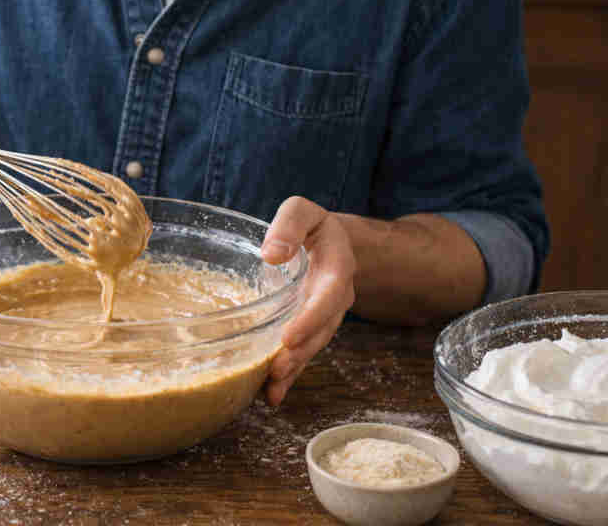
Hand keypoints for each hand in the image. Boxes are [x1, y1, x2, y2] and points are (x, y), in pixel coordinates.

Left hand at [260, 196, 355, 405]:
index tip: (289, 338)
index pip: (327, 297)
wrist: (330, 242)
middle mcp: (335, 298)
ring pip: (312, 346)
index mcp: (336, 269)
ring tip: (272, 388)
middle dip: (300, 353)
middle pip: (321, 330)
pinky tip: (271, 395)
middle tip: (277, 370)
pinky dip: (289, 374)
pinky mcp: (310, 327)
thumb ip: (289, 225)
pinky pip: (303, 352)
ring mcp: (324, 317)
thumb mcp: (302, 212)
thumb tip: (271, 254)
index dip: (310, 319)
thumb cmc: (311, 226)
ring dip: (294, 368)